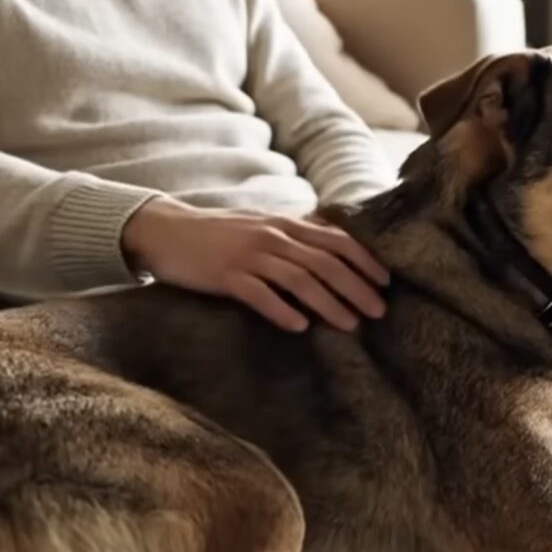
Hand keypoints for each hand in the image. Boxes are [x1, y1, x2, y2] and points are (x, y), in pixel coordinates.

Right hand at [122, 197, 387, 331]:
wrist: (165, 230)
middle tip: (379, 312)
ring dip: (329, 304)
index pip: (337, 240)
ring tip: (350, 325)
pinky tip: (299, 327)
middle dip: (357, 288)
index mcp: (286, 224)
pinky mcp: (225, 274)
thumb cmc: (220, 232)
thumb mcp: (263, 225)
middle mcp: (273, 236)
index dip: (365, 261)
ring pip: (300, 279)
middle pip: (326, 262)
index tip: (387, 283)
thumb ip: (297, 235)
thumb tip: (334, 247)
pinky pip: (259, 293)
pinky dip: (282, 310)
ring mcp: (249, 254)